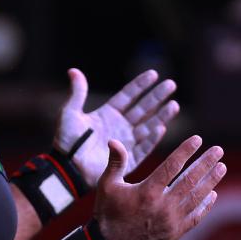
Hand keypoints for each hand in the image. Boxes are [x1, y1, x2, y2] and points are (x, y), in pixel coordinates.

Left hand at [55, 68, 178, 185]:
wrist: (67, 168)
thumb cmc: (66, 142)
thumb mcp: (70, 114)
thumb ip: (77, 93)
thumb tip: (73, 71)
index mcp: (108, 114)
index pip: (128, 96)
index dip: (140, 85)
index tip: (154, 74)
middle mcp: (120, 127)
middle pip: (143, 108)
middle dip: (157, 96)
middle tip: (171, 84)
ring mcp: (125, 142)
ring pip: (148, 126)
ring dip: (161, 116)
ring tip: (174, 105)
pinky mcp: (127, 160)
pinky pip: (143, 148)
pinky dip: (152, 139)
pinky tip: (161, 128)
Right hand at [94, 137, 225, 239]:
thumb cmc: (108, 212)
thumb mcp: (107, 186)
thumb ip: (115, 162)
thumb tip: (114, 141)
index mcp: (147, 192)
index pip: (172, 166)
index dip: (186, 151)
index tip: (198, 139)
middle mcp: (163, 206)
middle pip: (190, 180)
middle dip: (206, 163)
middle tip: (218, 150)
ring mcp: (171, 221)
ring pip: (197, 197)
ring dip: (211, 181)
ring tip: (222, 167)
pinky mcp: (175, 233)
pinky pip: (196, 217)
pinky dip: (205, 205)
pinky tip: (213, 194)